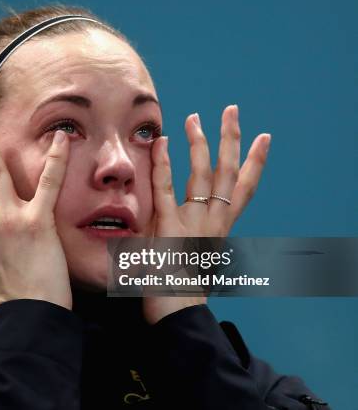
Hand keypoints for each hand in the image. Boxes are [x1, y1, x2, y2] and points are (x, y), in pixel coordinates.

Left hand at [142, 105, 270, 323]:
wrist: (175, 314)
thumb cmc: (181, 289)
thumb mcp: (193, 257)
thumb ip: (190, 235)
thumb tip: (183, 223)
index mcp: (220, 229)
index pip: (243, 189)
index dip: (254, 162)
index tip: (262, 138)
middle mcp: (213, 222)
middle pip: (228, 173)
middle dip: (231, 139)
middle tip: (231, 110)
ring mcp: (193, 223)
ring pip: (203, 176)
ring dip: (200, 143)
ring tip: (196, 117)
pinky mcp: (168, 228)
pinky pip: (166, 190)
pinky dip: (163, 165)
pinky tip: (161, 142)